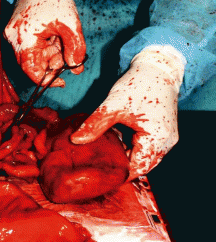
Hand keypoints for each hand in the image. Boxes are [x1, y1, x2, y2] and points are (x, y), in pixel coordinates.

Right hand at [4, 0, 85, 85]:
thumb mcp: (71, 25)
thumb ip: (75, 48)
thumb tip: (75, 68)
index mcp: (24, 37)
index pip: (30, 69)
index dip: (46, 79)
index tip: (62, 80)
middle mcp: (14, 38)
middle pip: (32, 63)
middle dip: (51, 64)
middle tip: (69, 58)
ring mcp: (13, 34)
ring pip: (32, 55)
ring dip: (49, 54)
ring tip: (62, 41)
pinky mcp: (16, 30)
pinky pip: (29, 46)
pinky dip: (44, 46)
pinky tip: (54, 36)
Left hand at [71, 46, 185, 180]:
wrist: (157, 68)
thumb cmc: (137, 84)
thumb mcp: (113, 105)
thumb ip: (95, 124)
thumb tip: (75, 141)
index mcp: (157, 140)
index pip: (135, 168)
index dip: (116, 173)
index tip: (96, 173)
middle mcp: (166, 143)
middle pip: (141, 165)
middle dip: (120, 166)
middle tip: (97, 165)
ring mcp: (167, 138)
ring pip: (143, 156)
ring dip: (125, 155)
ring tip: (103, 152)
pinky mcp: (163, 132)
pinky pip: (146, 147)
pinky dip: (131, 146)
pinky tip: (115, 139)